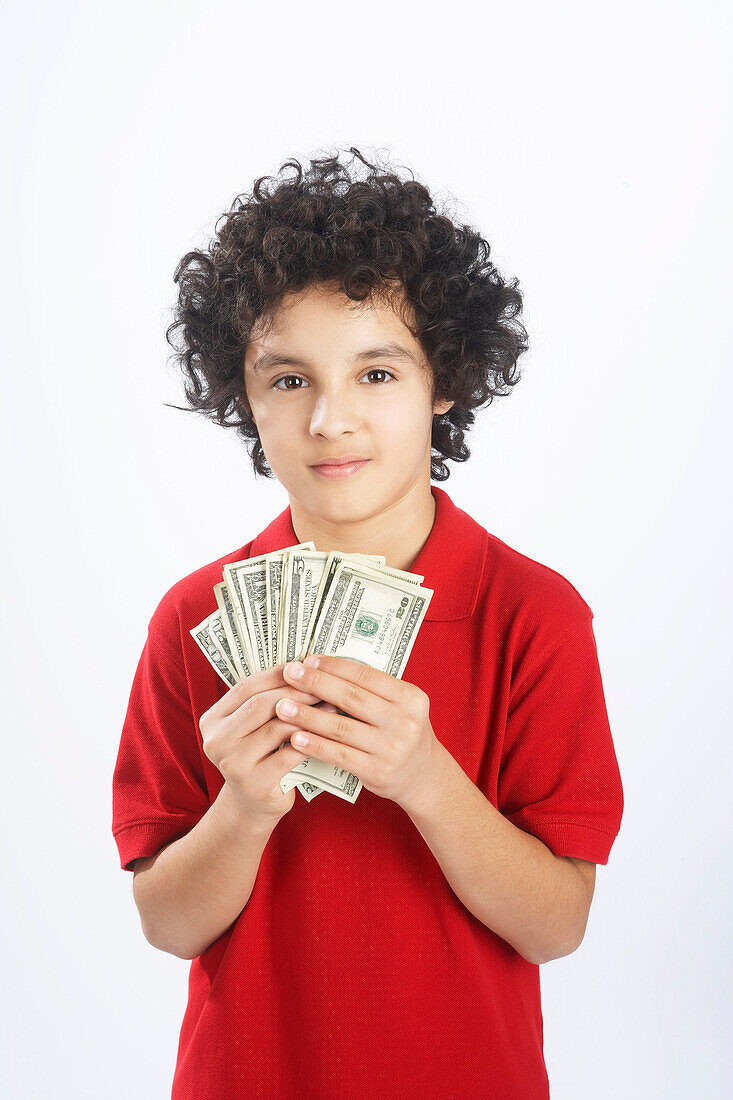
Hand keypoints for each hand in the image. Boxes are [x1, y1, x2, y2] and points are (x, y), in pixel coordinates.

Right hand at [199, 664, 336, 826]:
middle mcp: (216, 741)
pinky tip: (328, 734)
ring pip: (275, 729)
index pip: (245, 687)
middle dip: (295, 691)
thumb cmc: (261, 756)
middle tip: (323, 685)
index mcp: (212, 720)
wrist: (254, 804)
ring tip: (331, 706)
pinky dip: (310, 741)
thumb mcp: (254, 727)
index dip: (276, 674)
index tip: (304, 665)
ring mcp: (232, 764)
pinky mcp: (253, 784)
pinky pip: (288, 755)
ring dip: (307, 715)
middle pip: (259, 705)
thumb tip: (303, 667)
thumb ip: (265, 700)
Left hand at [275, 653, 445, 811]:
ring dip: (307, 715)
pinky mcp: (378, 772)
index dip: (334, 667)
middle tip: (289, 674)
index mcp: (410, 697)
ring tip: (282, 706)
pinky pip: (339, 755)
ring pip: (341, 727)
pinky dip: (315, 745)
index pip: (366, 675)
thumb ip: (373, 691)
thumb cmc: (402, 733)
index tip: (308, 660)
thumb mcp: (401, 707)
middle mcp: (404, 721)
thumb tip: (324, 670)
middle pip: (351, 697)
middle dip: (316, 684)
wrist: (424, 776)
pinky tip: (295, 737)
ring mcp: (391, 748)